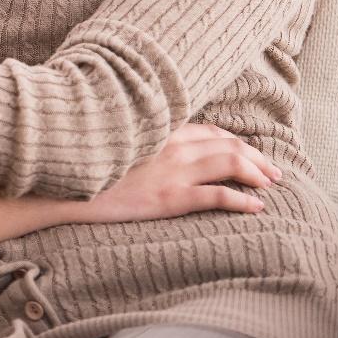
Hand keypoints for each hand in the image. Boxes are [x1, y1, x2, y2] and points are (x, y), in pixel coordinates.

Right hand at [73, 123, 281, 222]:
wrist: (64, 185)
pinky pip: (217, 195)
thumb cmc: (86, 163)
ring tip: (271, 185)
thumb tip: (155, 142)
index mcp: (158, 129)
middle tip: (273, 172)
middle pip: (227, 144)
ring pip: (230, 164)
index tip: (251, 152)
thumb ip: (141, 137)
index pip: (209, 130)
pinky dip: (242, 201)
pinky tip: (256, 208)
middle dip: (256, 157)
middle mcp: (171, 144)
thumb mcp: (117, 141)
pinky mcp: (170, 196)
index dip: (235, 141)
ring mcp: (172, 170)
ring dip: (256, 173)